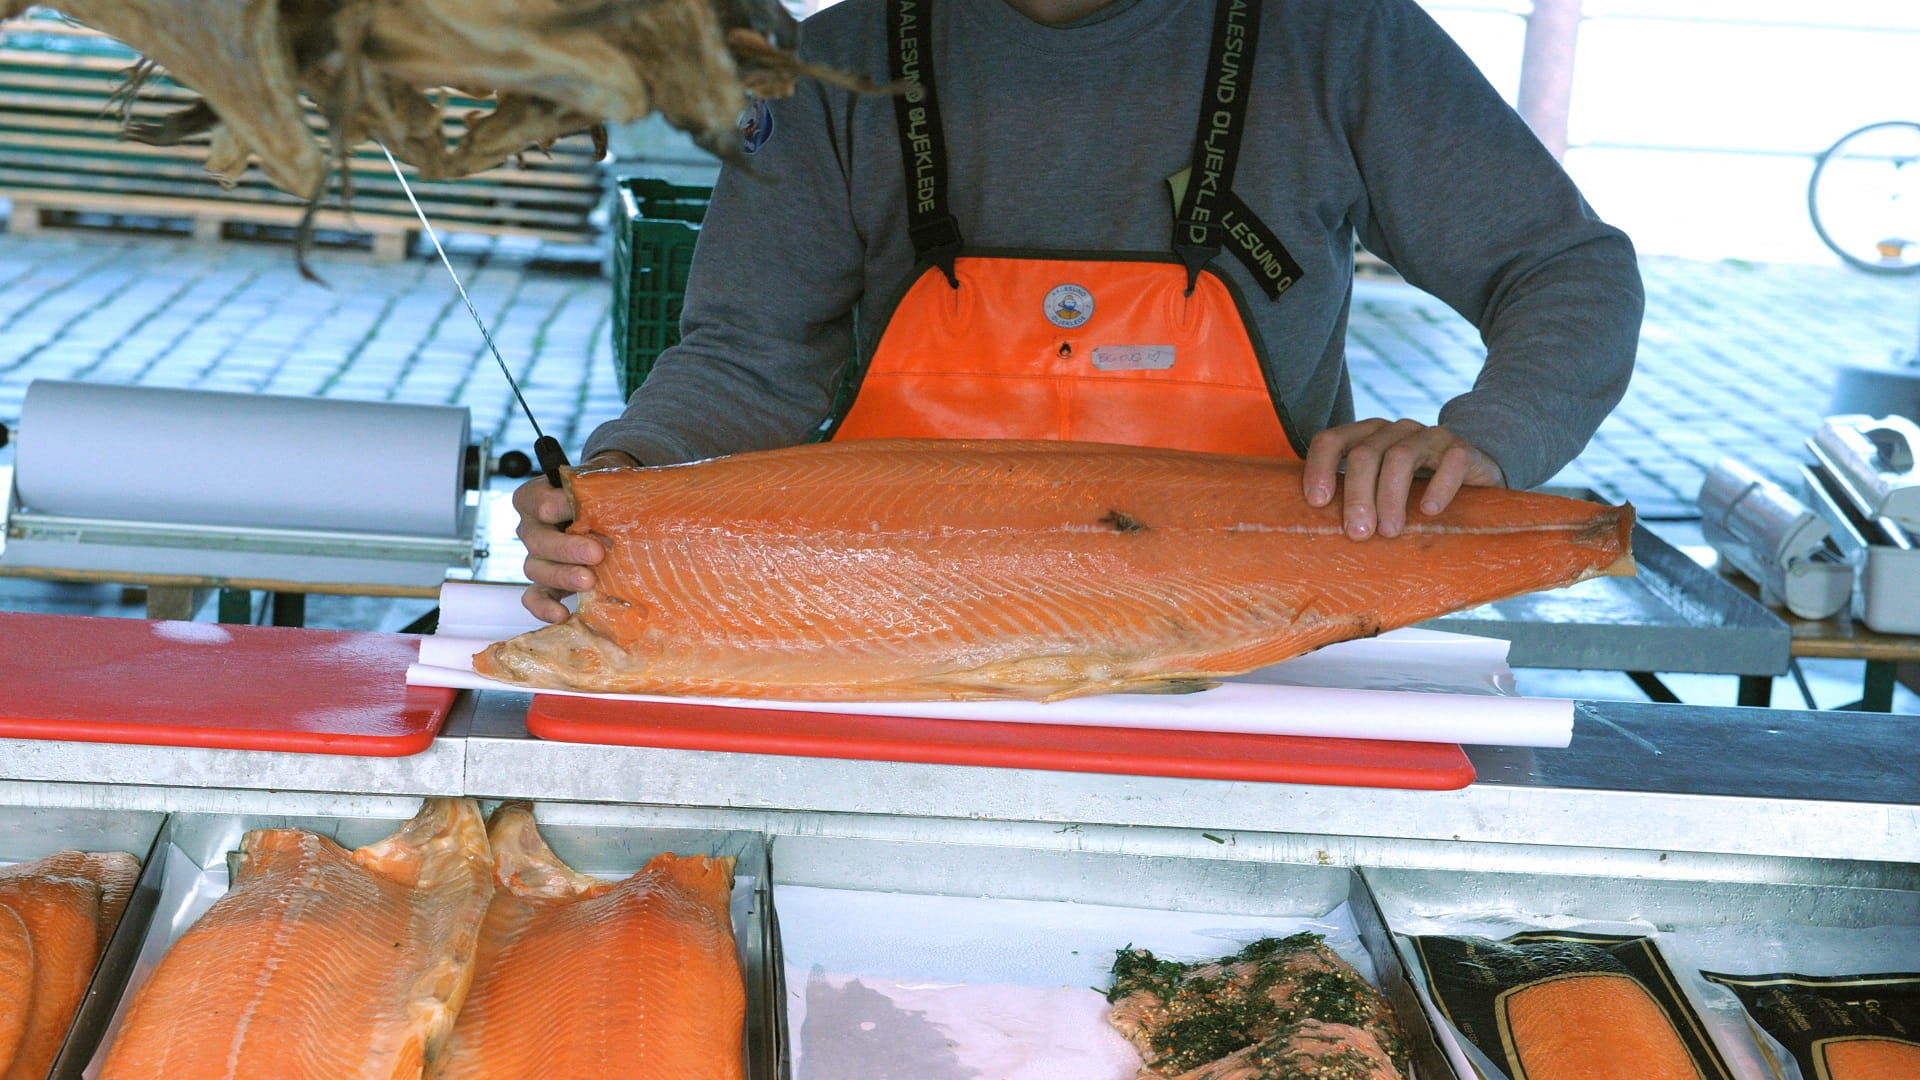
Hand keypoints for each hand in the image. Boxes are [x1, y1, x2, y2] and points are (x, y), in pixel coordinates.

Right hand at [514, 450, 636, 621]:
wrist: (610, 505)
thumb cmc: (600, 489)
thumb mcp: (598, 478)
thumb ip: (596, 486)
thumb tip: (608, 502)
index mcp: (535, 497)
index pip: (540, 502)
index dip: (562, 507)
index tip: (585, 509)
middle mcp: (531, 528)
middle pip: (538, 539)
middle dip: (568, 548)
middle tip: (596, 553)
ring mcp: (538, 556)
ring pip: (536, 569)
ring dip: (563, 575)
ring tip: (590, 581)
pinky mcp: (547, 582)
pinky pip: (536, 597)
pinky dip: (545, 607)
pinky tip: (562, 614)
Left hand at [1302, 419, 1504, 539]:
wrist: (1471, 479)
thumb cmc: (1412, 493)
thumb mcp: (1377, 493)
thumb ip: (1351, 501)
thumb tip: (1313, 535)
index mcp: (1365, 437)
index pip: (1331, 440)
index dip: (1319, 468)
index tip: (1317, 503)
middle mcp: (1394, 431)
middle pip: (1365, 454)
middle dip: (1357, 495)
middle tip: (1358, 534)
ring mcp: (1428, 436)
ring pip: (1400, 456)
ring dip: (1391, 496)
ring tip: (1390, 532)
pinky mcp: (1461, 449)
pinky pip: (1450, 460)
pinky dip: (1439, 486)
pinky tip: (1430, 511)